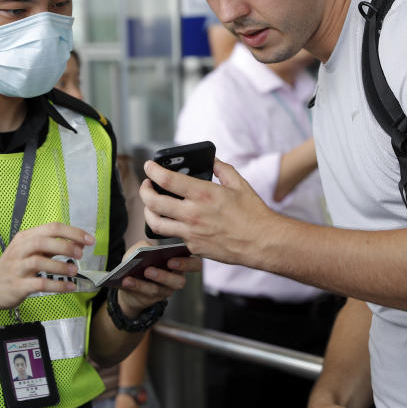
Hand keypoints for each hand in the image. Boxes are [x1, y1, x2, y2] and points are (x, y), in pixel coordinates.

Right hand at [0, 222, 93, 311]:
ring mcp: (17, 267)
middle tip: (80, 254)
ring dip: (61, 266)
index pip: (52, 228)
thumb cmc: (13, 268)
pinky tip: (69, 287)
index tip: (89, 240)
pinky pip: (40, 283)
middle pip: (44, 241)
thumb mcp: (28, 251)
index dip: (73, 232)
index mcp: (26, 237)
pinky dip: (57, 285)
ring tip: (74, 271)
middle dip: (66, 246)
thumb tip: (78, 244)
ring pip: (40, 261)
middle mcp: (20, 250)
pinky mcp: (17, 285)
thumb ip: (50, 246)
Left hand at [113, 239, 201, 317]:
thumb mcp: (140, 249)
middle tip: (149, 270)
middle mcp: (176, 278)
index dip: (187, 264)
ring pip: (160, 290)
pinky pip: (146, 295)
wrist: (127, 279)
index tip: (171, 260)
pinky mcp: (153, 299)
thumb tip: (146, 250)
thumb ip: (144, 246)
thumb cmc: (140, 260)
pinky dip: (135, 286)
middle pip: (179, 282)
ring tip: (132, 276)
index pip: (194, 264)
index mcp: (179, 262)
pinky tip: (125, 281)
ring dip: (145, 284)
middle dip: (165, 276)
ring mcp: (165, 291)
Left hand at [139, 158, 275, 265]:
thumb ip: (222, 169)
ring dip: (148, 212)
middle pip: (153, 202)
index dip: (153, 170)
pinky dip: (168, 228)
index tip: (149, 166)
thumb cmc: (253, 214)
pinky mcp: (193, 247)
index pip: (167, 180)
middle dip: (145, 191)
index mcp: (203, 194)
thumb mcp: (239, 184)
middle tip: (147, 185)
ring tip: (151, 206)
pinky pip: (172, 237)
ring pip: (156, 223)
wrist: (262, 242)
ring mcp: (191, 232)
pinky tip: (171, 222)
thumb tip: (212, 160)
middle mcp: (193, 213)